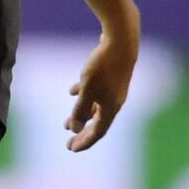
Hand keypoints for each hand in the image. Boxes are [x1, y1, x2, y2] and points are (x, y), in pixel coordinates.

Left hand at [65, 18, 138, 151]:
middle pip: (97, 122)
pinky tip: (71, 91)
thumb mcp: (87, 89)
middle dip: (82, 133)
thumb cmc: (103, 66)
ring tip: (66, 123)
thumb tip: (75, 129)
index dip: (85, 141)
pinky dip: (84, 94)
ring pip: (95, 107)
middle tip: (69, 141)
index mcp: (111, 108)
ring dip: (81, 115)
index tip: (71, 148)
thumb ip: (80, 110)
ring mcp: (114, 88)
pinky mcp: (112, 76)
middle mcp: (115, 101)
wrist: (122, 40)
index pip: (98, 131)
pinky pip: (96, 90)